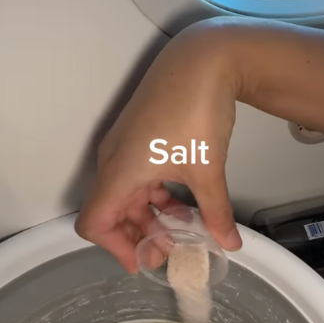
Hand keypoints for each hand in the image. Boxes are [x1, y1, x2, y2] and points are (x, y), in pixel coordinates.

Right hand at [76, 24, 239, 270]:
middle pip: (112, 211)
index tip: (146, 261)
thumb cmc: (197, 113)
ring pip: (128, 194)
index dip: (116, 248)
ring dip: (151, 215)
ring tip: (185, 230)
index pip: (94, 223)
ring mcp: (125, 146)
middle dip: (139, 235)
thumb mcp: (208, 169)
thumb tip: (229, 243)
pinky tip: (186, 202)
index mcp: (119, 172)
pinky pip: (138, 176)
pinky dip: (156, 195)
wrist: (202, 61)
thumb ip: (215, 212)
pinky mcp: (140, 136)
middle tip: (173, 251)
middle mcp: (113, 160)